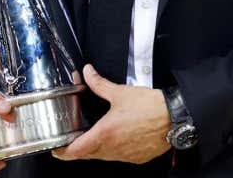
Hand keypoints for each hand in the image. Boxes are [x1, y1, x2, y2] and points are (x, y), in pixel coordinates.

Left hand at [53, 65, 170, 163]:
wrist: (175, 117)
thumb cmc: (151, 106)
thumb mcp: (120, 92)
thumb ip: (99, 84)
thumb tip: (87, 73)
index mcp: (105, 133)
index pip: (76, 151)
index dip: (62, 151)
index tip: (56, 148)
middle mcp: (114, 149)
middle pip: (87, 155)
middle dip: (78, 148)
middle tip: (73, 138)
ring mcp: (126, 156)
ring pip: (103, 157)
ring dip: (96, 149)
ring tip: (94, 135)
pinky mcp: (138, 158)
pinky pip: (119, 157)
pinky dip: (113, 150)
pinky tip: (117, 138)